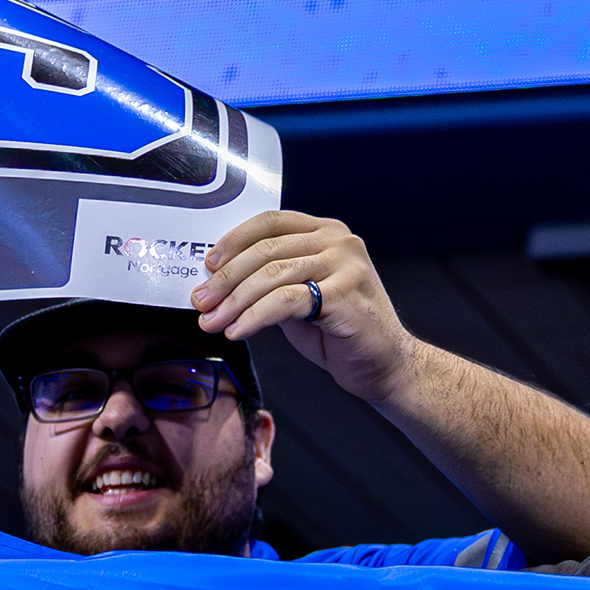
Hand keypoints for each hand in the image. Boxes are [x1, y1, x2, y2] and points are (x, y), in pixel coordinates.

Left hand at [191, 211, 421, 407]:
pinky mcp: (344, 294)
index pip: (270, 223)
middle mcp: (339, 241)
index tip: (208, 265)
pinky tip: (239, 330)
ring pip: (272, 275)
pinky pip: (286, 301)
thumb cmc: (342, 332)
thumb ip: (271, 280)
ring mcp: (345, 265)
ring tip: (214, 322)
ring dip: (235, 302)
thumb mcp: (300, 296)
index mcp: (327, 232)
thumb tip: (219, 283)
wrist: (387, 366)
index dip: (233, 241)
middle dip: (226, 279)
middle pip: (266, 250)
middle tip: (202, 302)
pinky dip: (255, 317)